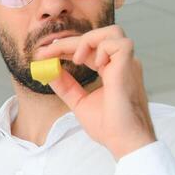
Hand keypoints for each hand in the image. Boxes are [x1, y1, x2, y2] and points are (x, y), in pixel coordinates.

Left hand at [38, 25, 155, 159]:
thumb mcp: (79, 102)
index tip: (44, 54)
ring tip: (75, 60)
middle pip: (97, 36)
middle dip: (67, 42)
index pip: (89, 49)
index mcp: (112, 70)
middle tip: (46, 52)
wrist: (124, 142)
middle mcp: (122, 64)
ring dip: (88, 40)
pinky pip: (120, 43)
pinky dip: (102, 48)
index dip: (65, 47)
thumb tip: (48, 71)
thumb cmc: (109, 127)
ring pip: (113, 32)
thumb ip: (65, 85)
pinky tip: (94, 65)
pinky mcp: (130, 68)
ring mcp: (128, 64)